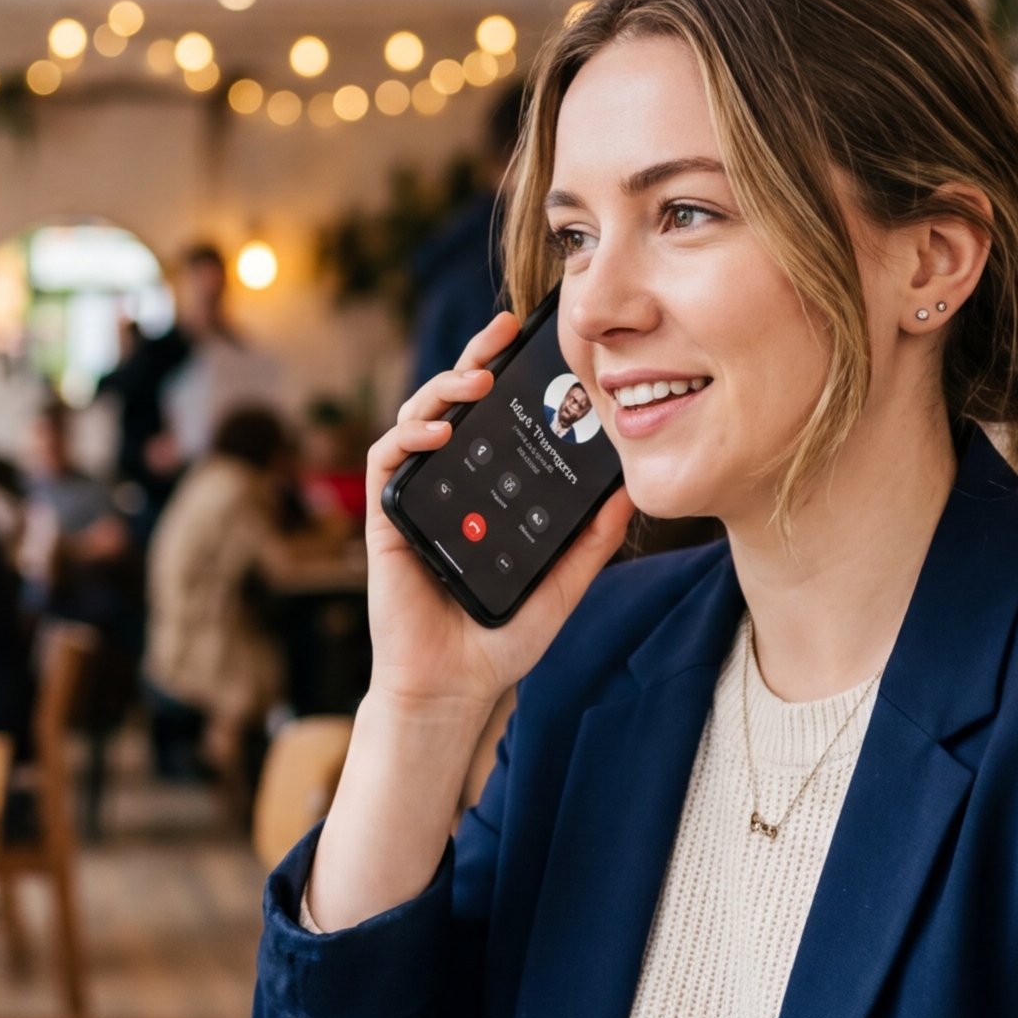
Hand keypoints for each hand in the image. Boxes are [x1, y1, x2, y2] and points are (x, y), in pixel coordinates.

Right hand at [363, 313, 635, 719]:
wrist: (453, 687)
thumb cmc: (500, 639)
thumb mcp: (562, 583)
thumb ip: (591, 540)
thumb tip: (630, 492)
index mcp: (487, 492)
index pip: (496, 422)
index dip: (511, 379)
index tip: (539, 346)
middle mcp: (450, 486)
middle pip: (456, 406)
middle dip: (476, 359)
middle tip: (502, 330)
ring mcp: (417, 498)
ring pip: (419, 419)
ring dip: (444, 390)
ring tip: (478, 379)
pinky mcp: (387, 518)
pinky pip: (387, 461)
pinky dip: (409, 435)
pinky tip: (438, 430)